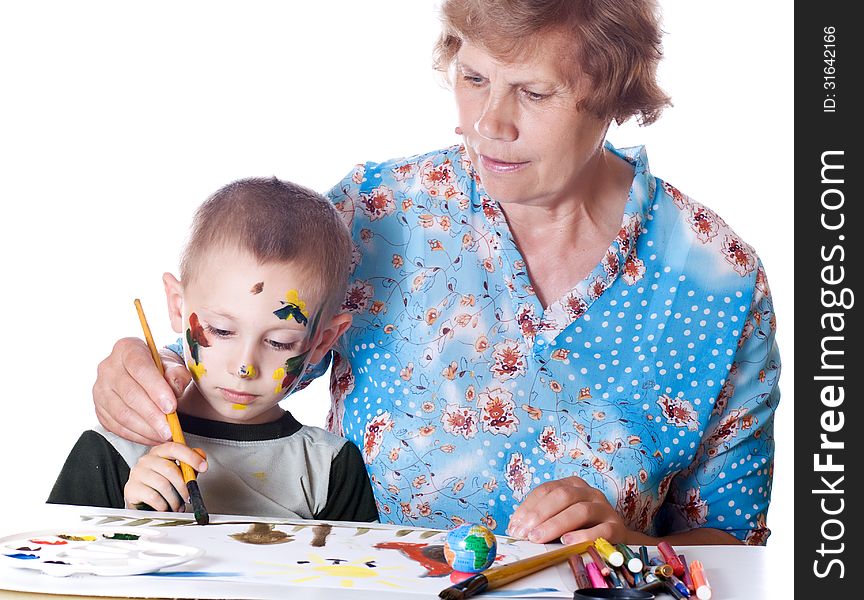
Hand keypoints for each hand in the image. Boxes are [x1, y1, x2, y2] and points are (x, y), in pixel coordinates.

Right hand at [93, 337, 190, 444]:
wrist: (145, 376)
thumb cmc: (160, 368)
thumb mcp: (173, 364)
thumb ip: (177, 373)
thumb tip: (175, 386)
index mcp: (127, 348)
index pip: (140, 368)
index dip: (156, 389)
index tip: (171, 407)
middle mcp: (108, 367)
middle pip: (130, 394)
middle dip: (152, 414)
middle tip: (170, 428)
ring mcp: (100, 389)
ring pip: (121, 413)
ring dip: (145, 428)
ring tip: (164, 435)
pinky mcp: (99, 408)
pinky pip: (116, 426)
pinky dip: (136, 435)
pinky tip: (152, 437)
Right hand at [124, 444, 207, 511]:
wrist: (142, 502)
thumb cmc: (163, 485)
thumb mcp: (179, 472)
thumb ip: (190, 464)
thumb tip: (201, 456)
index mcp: (160, 451)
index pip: (175, 448)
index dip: (191, 457)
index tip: (203, 467)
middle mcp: (147, 459)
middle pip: (170, 469)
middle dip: (183, 486)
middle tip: (188, 497)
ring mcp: (137, 473)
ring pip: (163, 485)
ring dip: (174, 499)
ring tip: (177, 505)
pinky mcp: (131, 488)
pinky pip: (153, 497)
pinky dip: (163, 505)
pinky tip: (165, 507)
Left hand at [506, 476, 628, 544]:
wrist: (617, 539)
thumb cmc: (582, 527)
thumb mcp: (561, 517)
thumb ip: (542, 519)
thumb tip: (515, 529)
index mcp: (572, 485)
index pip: (546, 490)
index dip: (528, 507)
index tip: (515, 526)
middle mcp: (589, 492)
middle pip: (563, 496)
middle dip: (540, 514)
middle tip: (525, 533)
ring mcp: (604, 508)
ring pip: (580, 510)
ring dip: (556, 524)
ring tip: (539, 538)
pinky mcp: (617, 527)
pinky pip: (601, 530)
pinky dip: (583, 536)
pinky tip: (567, 542)